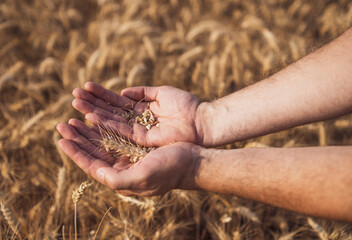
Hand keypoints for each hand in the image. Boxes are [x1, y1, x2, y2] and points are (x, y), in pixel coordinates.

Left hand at [56, 119, 197, 195]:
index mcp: (121, 174)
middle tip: (64, 123)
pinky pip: (118, 126)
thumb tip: (96, 173)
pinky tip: (98, 112)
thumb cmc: (170, 170)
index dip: (75, 152)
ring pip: (104, 135)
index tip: (62, 139)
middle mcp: (123, 162)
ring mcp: (130, 149)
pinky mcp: (139, 137)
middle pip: (95, 148)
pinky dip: (107, 118)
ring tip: (77, 112)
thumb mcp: (143, 177)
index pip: (91, 163)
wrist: (192, 160)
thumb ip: (118, 179)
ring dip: (90, 125)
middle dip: (79, 136)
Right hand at [72, 82, 207, 146]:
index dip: (100, 95)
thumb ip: (142, 92)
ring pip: (110, 122)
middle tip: (73, 96)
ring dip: (93, 114)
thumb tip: (123, 91)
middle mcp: (135, 122)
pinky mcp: (141, 140)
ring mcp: (137, 132)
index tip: (84, 87)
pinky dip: (105, 125)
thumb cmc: (185, 105)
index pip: (115, 102)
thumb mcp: (162, 92)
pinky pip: (120, 131)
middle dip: (91, 104)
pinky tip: (90, 117)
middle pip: (109, 112)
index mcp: (140, 110)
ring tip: (75, 105)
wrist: (201, 121)